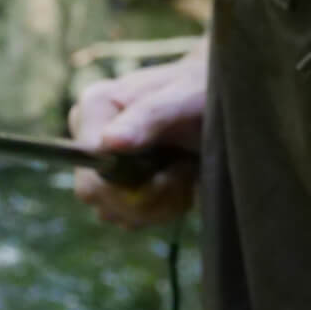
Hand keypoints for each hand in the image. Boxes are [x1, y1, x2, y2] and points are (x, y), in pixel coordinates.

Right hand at [69, 41, 206, 229]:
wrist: (219, 103)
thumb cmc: (202, 90)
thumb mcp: (186, 97)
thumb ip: (149, 115)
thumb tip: (109, 142)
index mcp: (95, 106)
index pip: (91, 166)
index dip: (131, 181)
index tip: (174, 169)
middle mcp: (90, 136)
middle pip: (98, 196)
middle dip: (150, 196)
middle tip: (184, 169)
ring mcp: (101, 164)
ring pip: (115, 213)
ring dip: (161, 203)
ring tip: (184, 169)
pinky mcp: (117, 186)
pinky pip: (129, 219)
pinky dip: (163, 208)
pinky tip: (180, 181)